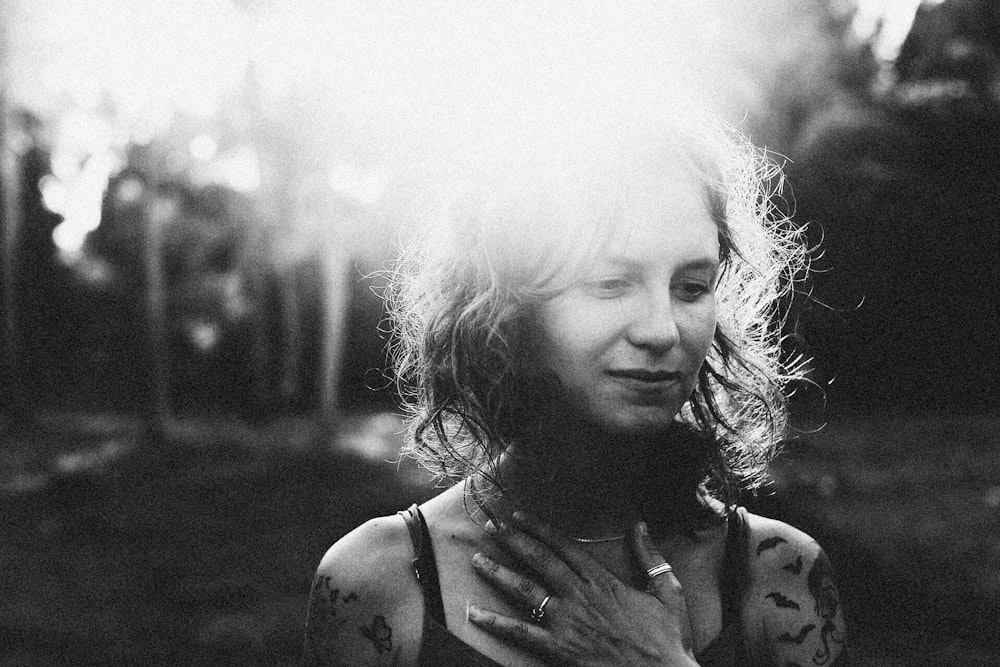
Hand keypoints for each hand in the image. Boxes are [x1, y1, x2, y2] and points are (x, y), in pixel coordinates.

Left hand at [468, 512, 698, 665]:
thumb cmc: (668, 639)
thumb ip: (650, 556)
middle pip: (540, 560)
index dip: (540, 529)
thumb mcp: (668, 591)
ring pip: (527, 590)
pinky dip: (497, 623)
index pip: (565, 546)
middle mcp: (581, 596)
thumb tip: (640, 525)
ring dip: (500, 573)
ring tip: (478, 559)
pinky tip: (476, 614)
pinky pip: (523, 633)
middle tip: (492, 527)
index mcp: (604, 580)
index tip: (519, 516)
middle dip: (514, 541)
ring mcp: (568, 622)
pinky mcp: (560, 649)